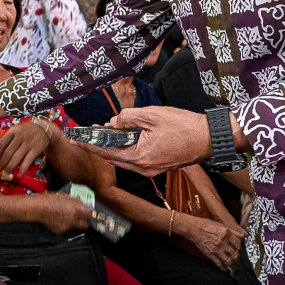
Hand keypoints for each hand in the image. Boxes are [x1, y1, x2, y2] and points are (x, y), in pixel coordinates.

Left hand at [0, 119, 51, 175]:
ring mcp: (28, 143)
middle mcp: (19, 137)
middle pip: (8, 153)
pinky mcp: (35, 149)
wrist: (44, 128)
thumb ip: (5, 138)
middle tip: (1, 167)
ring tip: (7, 172)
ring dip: (10, 167)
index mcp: (12, 131)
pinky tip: (18, 175)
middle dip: (3, 162)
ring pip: (16, 158)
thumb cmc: (26, 130)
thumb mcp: (15, 130)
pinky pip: (27, 161)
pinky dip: (22, 169)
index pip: (1, 144)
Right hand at [32, 193, 91, 233]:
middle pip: (85, 225)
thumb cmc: (51, 199)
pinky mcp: (61, 231)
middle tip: (81, 217)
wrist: (39, 208)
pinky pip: (67, 229)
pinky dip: (66, 225)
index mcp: (76, 209)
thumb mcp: (66, 196)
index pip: (89, 215)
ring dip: (75, 223)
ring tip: (68, 217)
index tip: (86, 212)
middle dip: (84, 221)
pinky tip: (60, 219)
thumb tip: (84, 205)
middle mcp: (74, 219)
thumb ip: (76, 202)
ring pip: (76, 227)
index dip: (88, 213)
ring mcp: (68, 226)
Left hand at [68, 107, 211, 176]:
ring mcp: (152, 169)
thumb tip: (114, 123)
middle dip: (99, 144)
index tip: (75, 139)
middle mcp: (144, 168)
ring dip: (113, 145)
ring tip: (104, 130)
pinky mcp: (159, 166)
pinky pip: (136, 158)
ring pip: (124, 158)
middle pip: (113, 157)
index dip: (89, 143)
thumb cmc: (184, 126)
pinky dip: (126, 148)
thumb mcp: (152, 115)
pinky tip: (124, 135)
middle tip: (86, 132)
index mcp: (140, 158)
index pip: (106, 151)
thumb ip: (128, 117)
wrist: (209, 137)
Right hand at [176, 215, 243, 272]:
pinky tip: (227, 271)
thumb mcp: (222, 225)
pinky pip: (219, 264)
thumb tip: (245, 236)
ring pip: (228, 261)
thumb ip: (234, 232)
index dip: (244, 251)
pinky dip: (224, 269)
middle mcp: (222, 242)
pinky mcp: (210, 254)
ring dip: (234, 267)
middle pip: (235, 255)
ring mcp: (216, 249)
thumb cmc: (208, 225)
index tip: (247, 255)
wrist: (194, 229)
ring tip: (237, 269)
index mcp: (227, 234)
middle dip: (241, 261)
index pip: (239, 245)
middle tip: (244, 265)